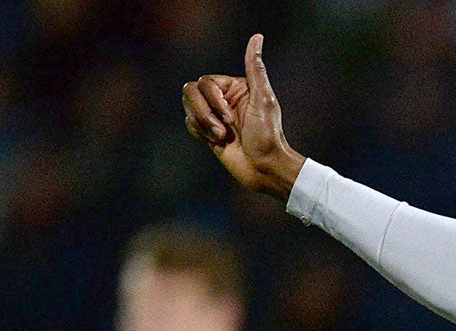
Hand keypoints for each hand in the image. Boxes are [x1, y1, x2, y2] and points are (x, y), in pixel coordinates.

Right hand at [182, 33, 304, 199]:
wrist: (264, 168)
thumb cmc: (267, 135)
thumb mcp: (263, 98)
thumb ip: (255, 68)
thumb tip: (257, 37)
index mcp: (235, 88)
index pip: (206, 82)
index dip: (213, 99)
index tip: (230, 117)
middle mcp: (223, 99)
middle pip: (191, 92)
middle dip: (205, 113)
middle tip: (224, 130)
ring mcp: (214, 115)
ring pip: (188, 107)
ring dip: (202, 124)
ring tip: (221, 138)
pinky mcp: (208, 132)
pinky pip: (189, 123)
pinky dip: (199, 132)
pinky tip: (216, 142)